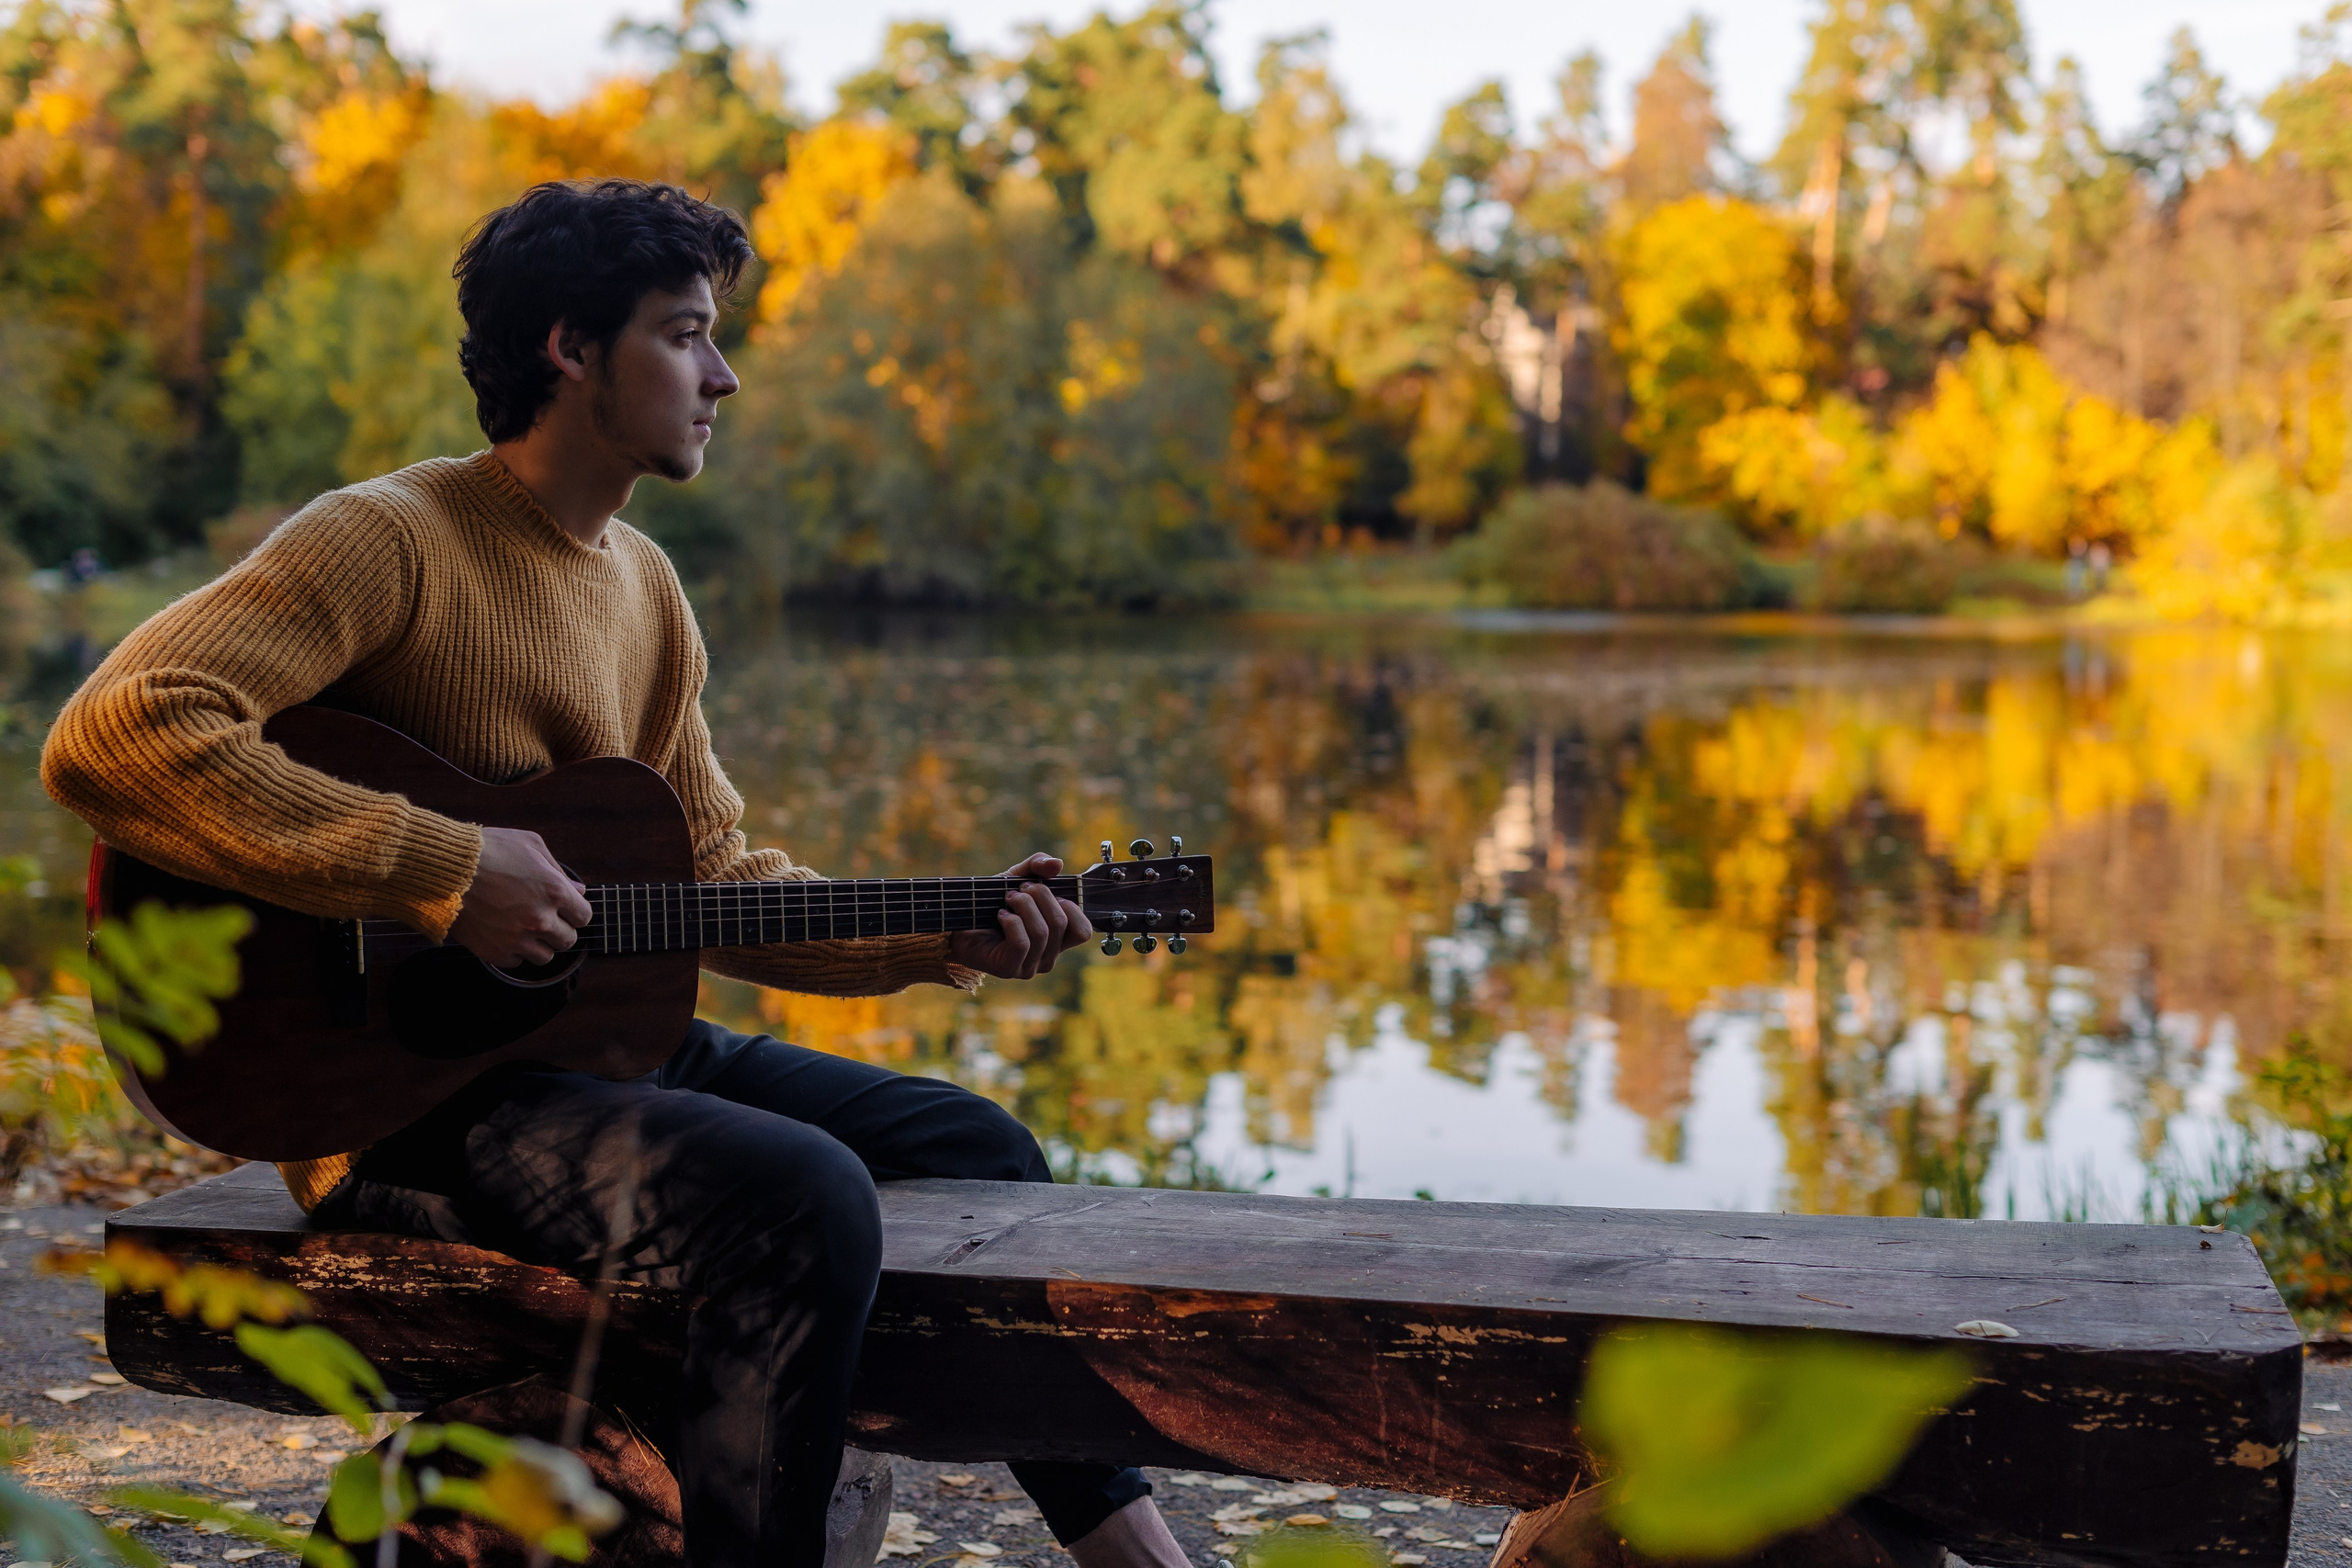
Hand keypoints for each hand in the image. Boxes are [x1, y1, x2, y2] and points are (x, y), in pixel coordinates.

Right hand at [448, 825, 593, 967]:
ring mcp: (517, 939)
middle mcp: (540, 919)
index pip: (584, 917)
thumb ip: (559, 870)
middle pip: (567, 940)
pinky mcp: (495, 952)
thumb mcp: (530, 845)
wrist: (444, 869)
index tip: (565, 909)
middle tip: (543, 918)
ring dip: (538, 944)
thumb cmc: (488, 850)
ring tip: (523, 927)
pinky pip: (516, 962)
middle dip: (559, 930)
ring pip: (544, 957)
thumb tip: (578, 891)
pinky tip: (504, 933)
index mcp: (555, 892)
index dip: (575, 912)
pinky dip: (513, 951)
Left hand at [946, 853, 1094, 979]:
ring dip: (1023, 906)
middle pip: (1060, 924)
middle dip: (1041, 896)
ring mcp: (1030, 967)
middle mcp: (1047, 957)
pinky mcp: (1010, 969)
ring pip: (1042, 933)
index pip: (1083, 932)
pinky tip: (1000, 915)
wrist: (957, 921)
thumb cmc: (990, 903)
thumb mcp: (1016, 877)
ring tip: (1008, 898)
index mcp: (1057, 940)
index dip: (1072, 907)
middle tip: (1019, 889)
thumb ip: (1037, 866)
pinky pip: (1022, 943)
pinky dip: (1011, 922)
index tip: (1052, 892)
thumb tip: (1056, 864)